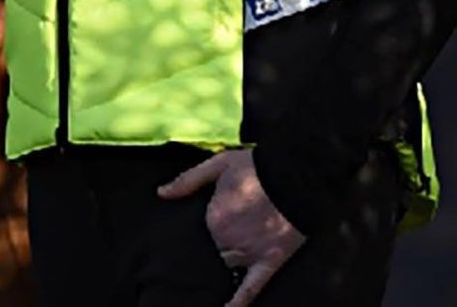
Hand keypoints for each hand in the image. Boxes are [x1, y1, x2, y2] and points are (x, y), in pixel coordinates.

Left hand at [158, 149, 304, 305]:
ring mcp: (249, 254)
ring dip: (231, 257)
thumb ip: (188, 180)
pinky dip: (239, 302)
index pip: (204, 228)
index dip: (213, 219)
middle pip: (217, 247)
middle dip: (222, 237)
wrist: (294, 176)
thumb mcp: (218, 164)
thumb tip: (161, 193)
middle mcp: (227, 240)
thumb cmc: (255, 168)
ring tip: (240, 243)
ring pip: (230, 263)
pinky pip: (251, 287)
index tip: (223, 210)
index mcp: (213, 218)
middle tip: (236, 222)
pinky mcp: (270, 262)